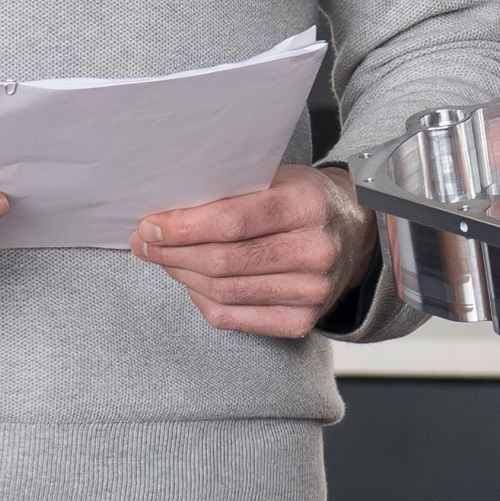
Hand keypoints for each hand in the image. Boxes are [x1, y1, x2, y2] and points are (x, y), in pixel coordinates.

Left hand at [132, 163, 375, 336]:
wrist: (353, 234)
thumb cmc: (304, 201)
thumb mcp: (277, 179)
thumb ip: (231, 192)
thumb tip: (166, 211)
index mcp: (308, 205)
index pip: (233, 221)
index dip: (183, 227)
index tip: (150, 225)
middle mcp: (315, 251)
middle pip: (223, 262)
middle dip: (172, 253)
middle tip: (145, 243)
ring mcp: (311, 292)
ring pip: (223, 292)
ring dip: (182, 276)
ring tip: (164, 259)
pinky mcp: (301, 321)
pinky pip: (232, 318)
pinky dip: (202, 301)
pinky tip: (192, 282)